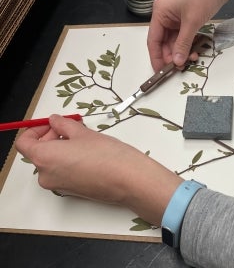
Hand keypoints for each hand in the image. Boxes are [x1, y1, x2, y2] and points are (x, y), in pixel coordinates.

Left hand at [15, 114, 182, 224]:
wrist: (129, 180)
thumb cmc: (108, 156)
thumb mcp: (84, 133)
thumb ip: (63, 125)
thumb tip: (55, 121)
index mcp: (44, 158)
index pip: (25, 142)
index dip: (36, 129)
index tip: (51, 123)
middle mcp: (47, 176)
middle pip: (39, 153)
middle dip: (52, 137)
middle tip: (72, 128)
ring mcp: (59, 186)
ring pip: (52, 163)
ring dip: (62, 149)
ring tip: (85, 141)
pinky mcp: (72, 192)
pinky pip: (63, 173)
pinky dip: (70, 162)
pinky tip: (90, 155)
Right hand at [147, 0, 233, 70]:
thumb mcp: (192, 22)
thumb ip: (183, 43)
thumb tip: (177, 61)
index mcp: (160, 13)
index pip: (153, 40)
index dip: (156, 56)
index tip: (159, 70)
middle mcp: (165, 15)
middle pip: (163, 42)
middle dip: (171, 56)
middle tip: (178, 68)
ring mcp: (176, 18)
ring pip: (174, 41)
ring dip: (181, 52)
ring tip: (190, 59)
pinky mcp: (186, 19)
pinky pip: (183, 37)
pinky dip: (187, 45)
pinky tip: (193, 52)